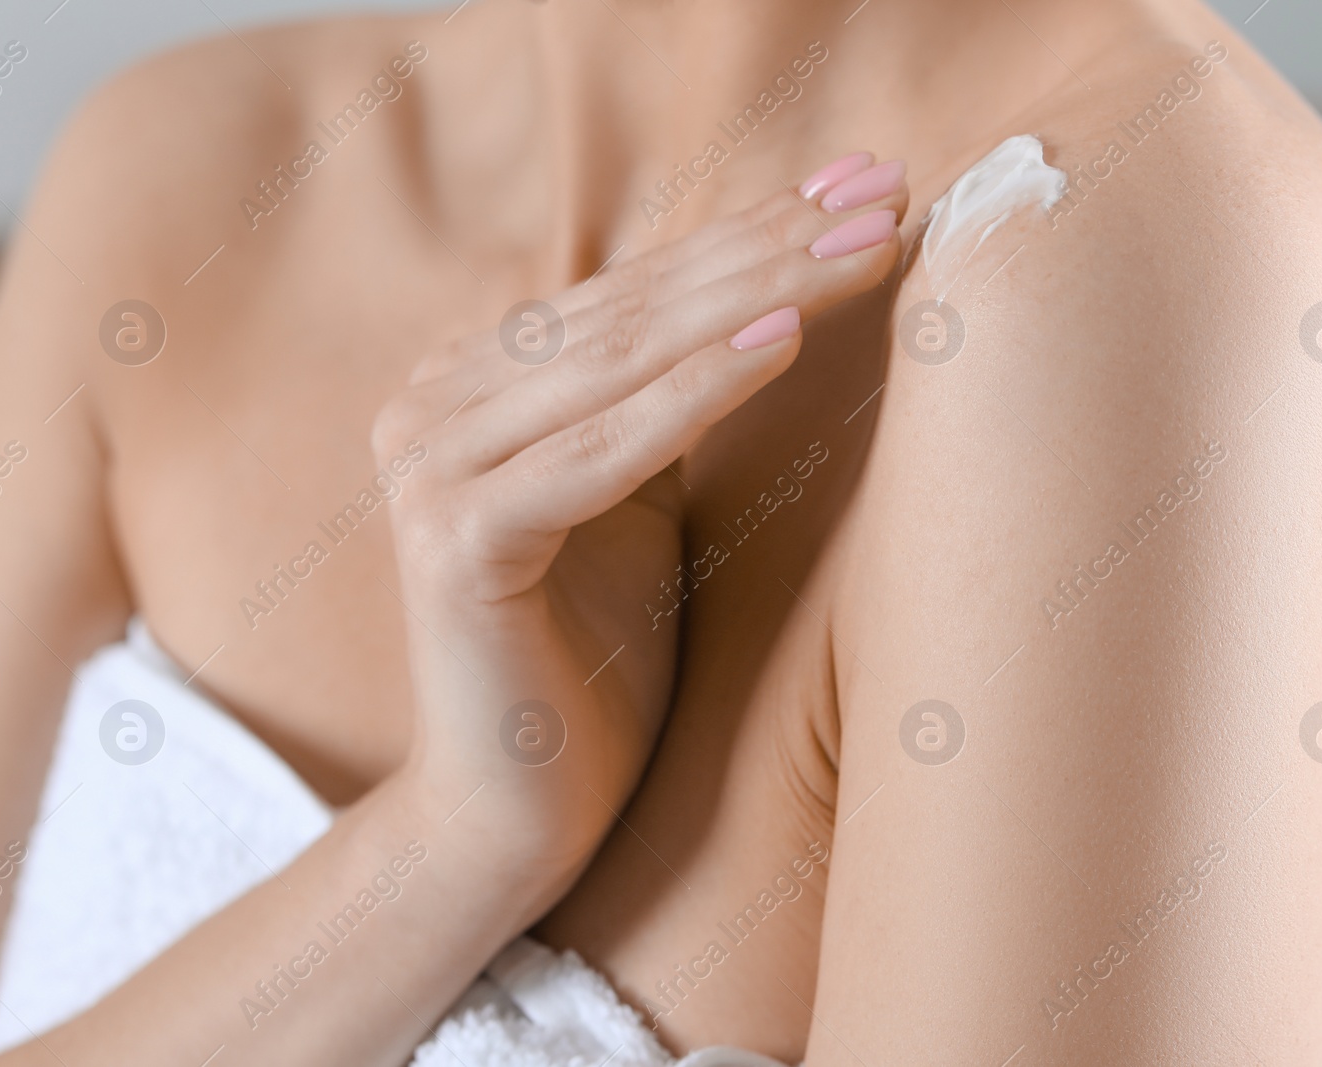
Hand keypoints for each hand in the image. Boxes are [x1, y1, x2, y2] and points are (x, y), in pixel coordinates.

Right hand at [374, 162, 906, 893]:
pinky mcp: (453, 537)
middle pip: (638, 308)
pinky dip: (694, 394)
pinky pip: (599, 451)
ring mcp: (430, 465)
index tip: (868, 184)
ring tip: (867, 246)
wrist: (519, 804)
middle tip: (891, 191)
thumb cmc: (596, 654)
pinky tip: (785, 339)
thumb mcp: (641, 495)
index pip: (639, 287)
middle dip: (776, 245)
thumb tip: (770, 289)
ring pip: (624, 359)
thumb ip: (665, 394)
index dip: (756, 232)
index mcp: (475, 381)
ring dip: (759, 294)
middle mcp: (434, 402)